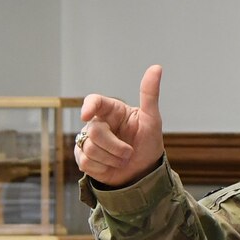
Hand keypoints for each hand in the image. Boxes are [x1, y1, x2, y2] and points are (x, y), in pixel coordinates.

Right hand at [74, 64, 164, 187]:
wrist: (144, 172)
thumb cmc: (148, 143)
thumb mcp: (152, 119)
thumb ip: (150, 94)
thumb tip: (156, 67)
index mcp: (112, 110)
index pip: (94, 101)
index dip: (88, 106)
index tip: (86, 115)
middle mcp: (98, 123)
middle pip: (94, 131)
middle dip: (115, 146)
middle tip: (129, 152)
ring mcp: (88, 141)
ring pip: (90, 148)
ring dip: (112, 159)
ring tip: (123, 159)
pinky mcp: (83, 158)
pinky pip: (86, 162)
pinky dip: (103, 168)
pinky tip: (111, 166)